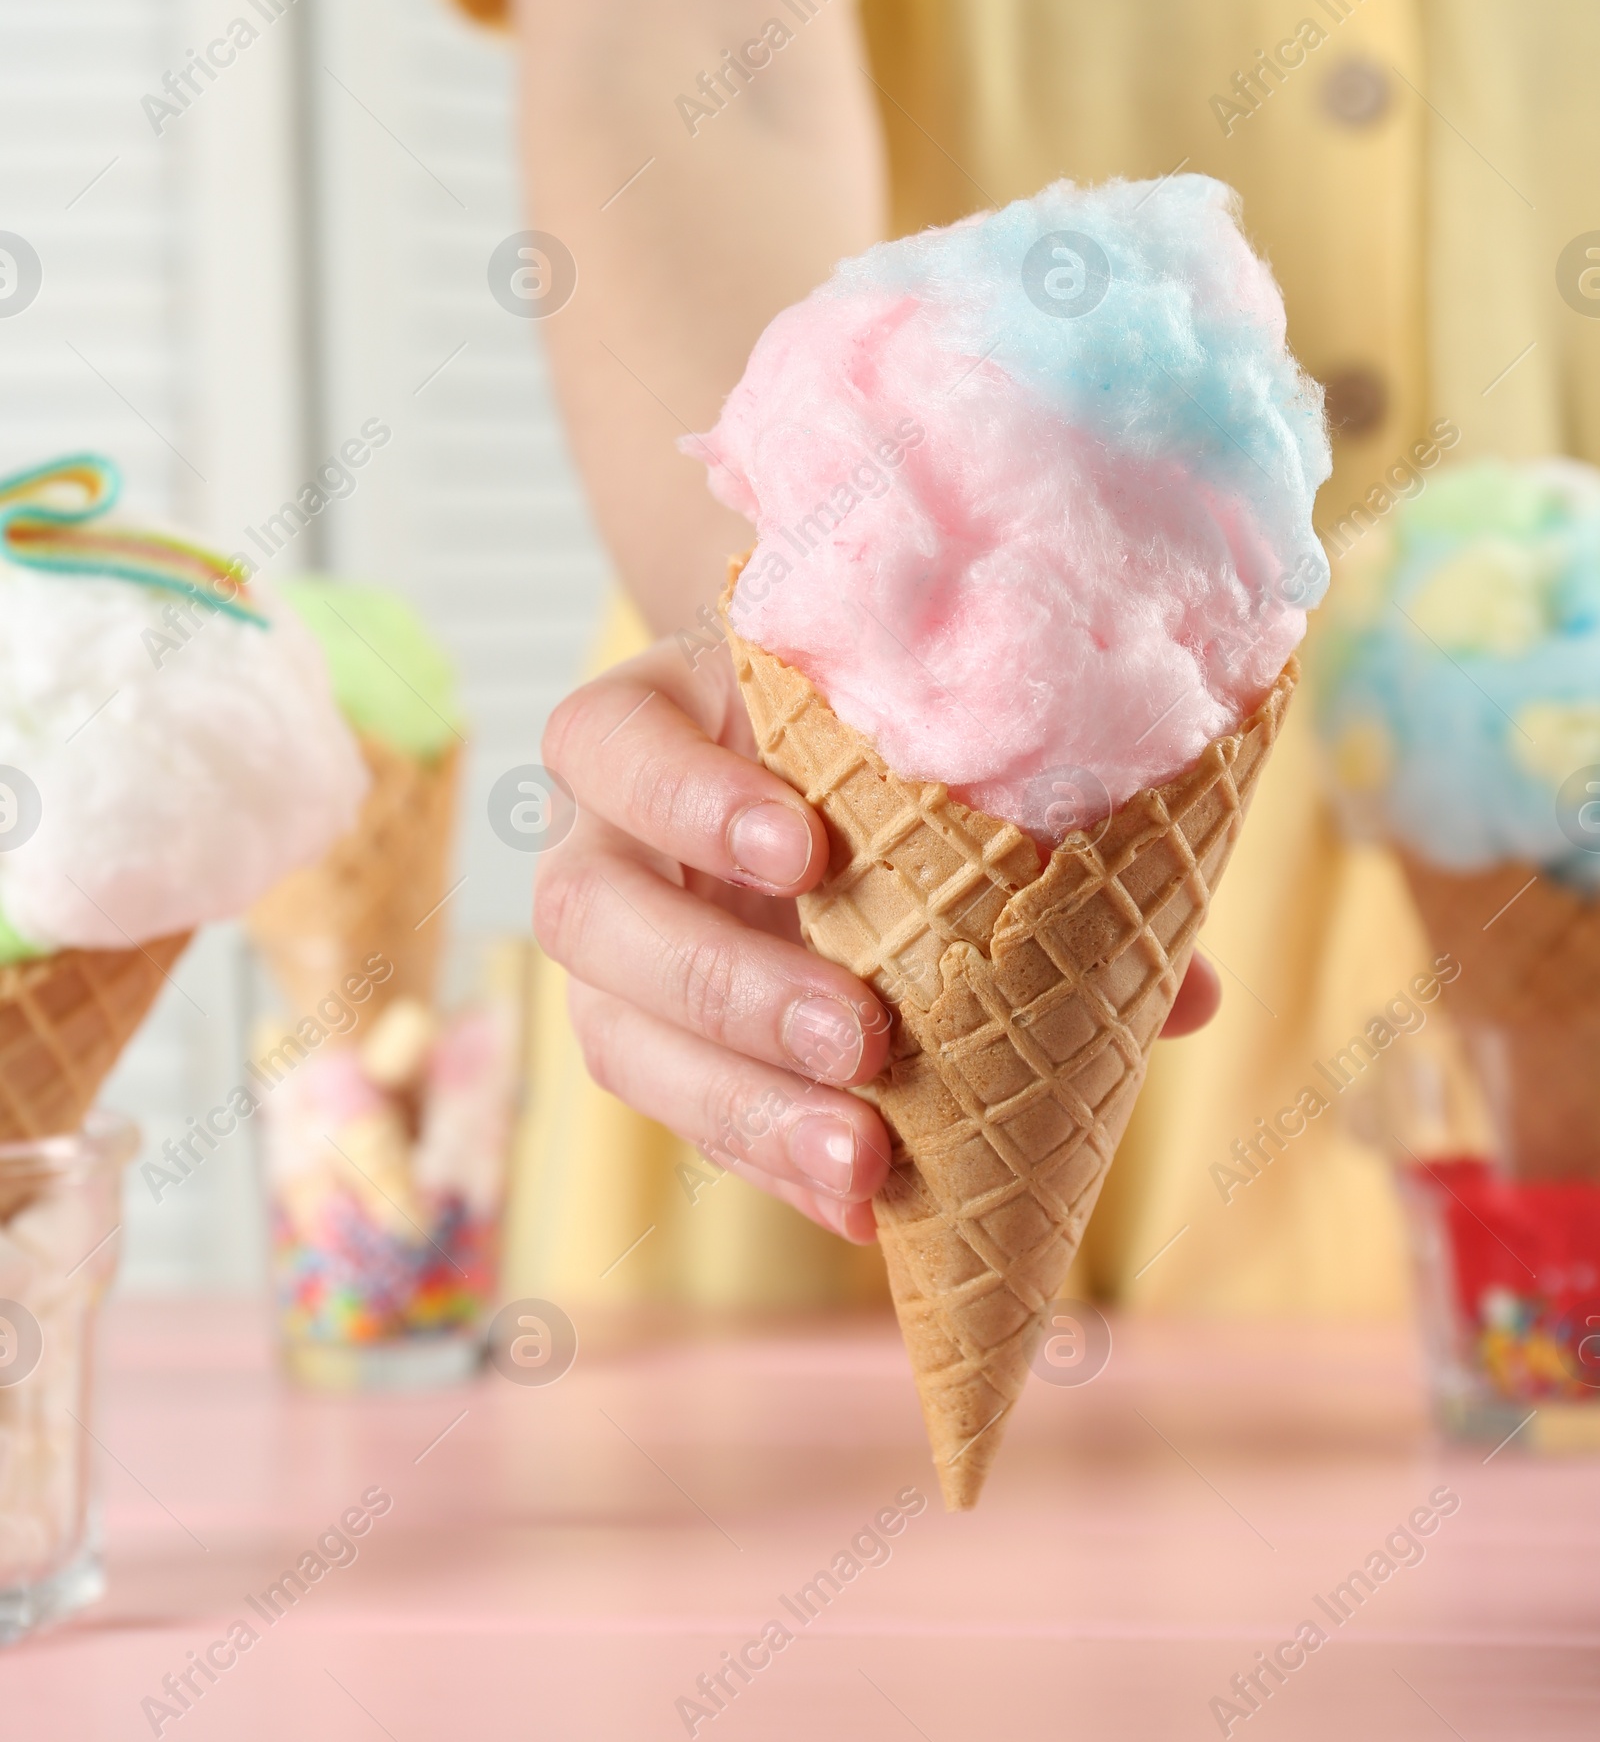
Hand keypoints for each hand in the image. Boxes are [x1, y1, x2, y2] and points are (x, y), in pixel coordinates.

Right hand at [537, 637, 1220, 1241]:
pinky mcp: (646, 1043)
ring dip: (737, 1104)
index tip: (804, 849)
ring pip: (611, 1034)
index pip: (605, 740)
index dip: (685, 796)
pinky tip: (865, 1207)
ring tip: (864, 1156)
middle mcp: (605, 835)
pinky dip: (774, 1164)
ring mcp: (618, 949)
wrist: (812, 774)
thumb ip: (1035, 836)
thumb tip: (1185, 997)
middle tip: (859, 1034)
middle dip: (722, 984)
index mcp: (658, 723)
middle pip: (587, 912)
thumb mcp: (927, 752)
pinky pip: (680, 1118)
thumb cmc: (873, 743)